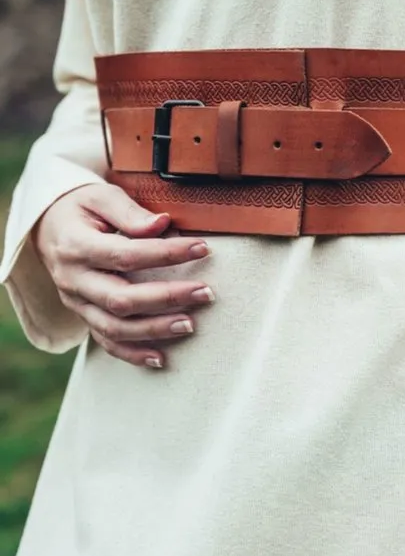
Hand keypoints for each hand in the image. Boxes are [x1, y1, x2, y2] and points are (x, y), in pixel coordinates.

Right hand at [34, 183, 214, 368]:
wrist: (48, 227)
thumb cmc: (81, 208)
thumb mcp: (100, 197)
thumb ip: (129, 212)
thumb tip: (163, 224)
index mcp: (76, 246)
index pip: (126, 255)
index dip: (166, 254)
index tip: (202, 248)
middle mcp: (74, 280)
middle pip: (122, 299)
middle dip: (167, 298)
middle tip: (205, 292)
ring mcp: (77, 303)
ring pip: (114, 328)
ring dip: (155, 330)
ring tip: (190, 324)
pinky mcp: (84, 316)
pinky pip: (106, 343)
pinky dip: (133, 354)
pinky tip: (162, 358)